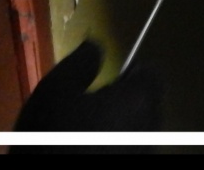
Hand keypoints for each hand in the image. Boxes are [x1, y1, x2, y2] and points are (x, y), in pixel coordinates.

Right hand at [13, 40, 161, 139]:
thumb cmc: (51, 138)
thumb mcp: (55, 90)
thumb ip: (81, 62)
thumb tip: (97, 45)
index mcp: (139, 100)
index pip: (151, 73)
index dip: (129, 72)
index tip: (105, 80)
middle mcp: (150, 127)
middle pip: (146, 101)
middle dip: (123, 99)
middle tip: (89, 107)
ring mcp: (143, 151)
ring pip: (138, 127)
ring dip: (118, 123)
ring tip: (85, 130)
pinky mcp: (134, 165)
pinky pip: (130, 147)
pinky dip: (114, 143)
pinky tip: (88, 148)